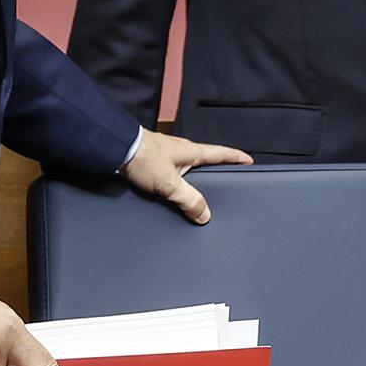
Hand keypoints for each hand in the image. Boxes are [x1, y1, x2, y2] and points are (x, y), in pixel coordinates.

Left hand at [121, 130, 252, 223]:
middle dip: (219, 171)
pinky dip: (183, 184)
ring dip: (198, 181)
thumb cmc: (142, 158)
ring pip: (191, 170)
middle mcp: (183, 152)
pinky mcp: (158, 163)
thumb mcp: (169, 183)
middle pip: (208, 162)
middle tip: (230, 181)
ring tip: (205, 195)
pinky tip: (179, 195)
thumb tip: (205, 215)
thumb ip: (188, 199)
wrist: (116, 149)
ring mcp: (170, 157)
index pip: (221, 153)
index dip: (236, 157)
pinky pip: (178, 175)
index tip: (249, 161)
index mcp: (192, 152)